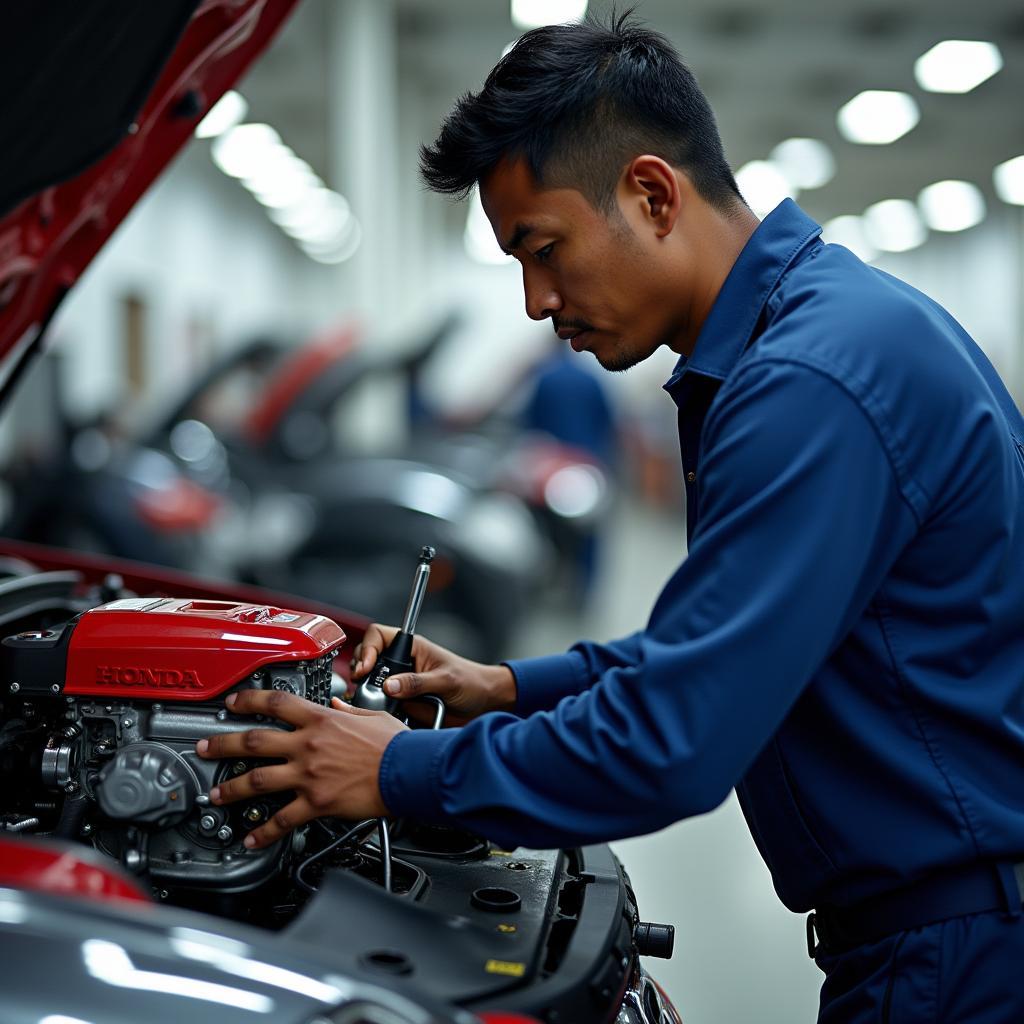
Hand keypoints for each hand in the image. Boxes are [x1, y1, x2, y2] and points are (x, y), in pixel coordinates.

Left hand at [195, 690, 405, 848]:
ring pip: (259, 779)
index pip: (277, 703)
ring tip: (216, 794)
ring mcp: (310, 774)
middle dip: (223, 744)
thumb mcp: (372, 717)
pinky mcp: (317, 802)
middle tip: (205, 747)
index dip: (250, 699)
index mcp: (322, 720)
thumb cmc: (397, 746)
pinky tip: (251, 838)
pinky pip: (283, 819)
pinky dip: (264, 831)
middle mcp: (309, 745)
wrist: (410, 771)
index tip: (233, 702)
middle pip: (254, 740)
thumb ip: (349, 712)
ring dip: (232, 788)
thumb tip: (339, 706)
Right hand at [353, 623, 516, 722]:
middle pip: (366, 660)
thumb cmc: (470, 681)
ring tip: (372, 703)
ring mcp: (399, 683)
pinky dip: (376, 710)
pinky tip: (381, 715)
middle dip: (361, 673)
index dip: (366, 649)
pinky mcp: (400, 703)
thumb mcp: (446, 680)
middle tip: (363, 687)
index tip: (365, 668)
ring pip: (369, 684)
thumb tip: (389, 686)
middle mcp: (401, 664)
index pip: (377, 636)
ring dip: (366, 693)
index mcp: (411, 648)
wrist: (483, 703)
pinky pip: (380, 705)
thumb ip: (417, 682)